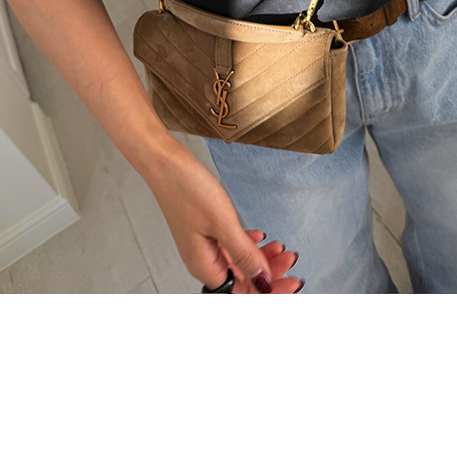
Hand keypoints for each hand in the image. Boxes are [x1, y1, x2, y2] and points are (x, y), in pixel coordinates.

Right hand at [145, 138, 302, 293]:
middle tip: (290, 261)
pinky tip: (261, 237)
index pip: (241, 293)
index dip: (269, 291)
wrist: (165, 162)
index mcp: (204, 266)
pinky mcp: (206, 231)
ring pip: (239, 262)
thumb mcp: (223, 224)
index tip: (291, 282)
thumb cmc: (186, 189)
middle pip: (242, 279)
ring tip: (281, 248)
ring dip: (262, 258)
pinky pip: (232, 246)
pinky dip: (249, 244)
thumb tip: (264, 282)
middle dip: (269, 273)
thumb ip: (244, 255)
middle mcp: (203, 260)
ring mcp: (205, 246)